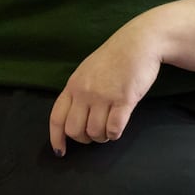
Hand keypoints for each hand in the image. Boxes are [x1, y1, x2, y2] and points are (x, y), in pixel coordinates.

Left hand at [49, 18, 162, 155]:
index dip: (56, 138)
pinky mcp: (124, 99)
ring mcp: (103, 96)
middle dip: (84, 139)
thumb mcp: (86, 73)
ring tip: (108, 130)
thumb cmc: (113, 59)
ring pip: (95, 132)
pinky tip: (118, 127)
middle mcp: (84, 93)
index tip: (60, 151)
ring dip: (102, 137)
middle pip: (74, 130)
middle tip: (94, 134)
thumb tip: (73, 117)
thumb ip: (78, 93)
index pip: (56, 119)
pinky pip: (114, 128)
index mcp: (72, 86)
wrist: (138, 43)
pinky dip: (115, 134)